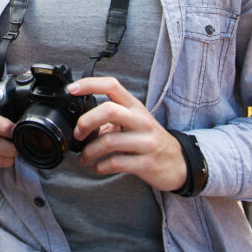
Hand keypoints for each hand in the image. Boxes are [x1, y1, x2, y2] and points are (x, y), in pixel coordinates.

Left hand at [67, 76, 186, 191]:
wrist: (179, 163)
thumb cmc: (149, 139)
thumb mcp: (134, 122)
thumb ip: (111, 118)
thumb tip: (82, 123)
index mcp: (134, 106)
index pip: (112, 86)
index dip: (90, 84)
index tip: (71, 89)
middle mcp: (141, 120)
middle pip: (109, 110)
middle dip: (86, 122)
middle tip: (78, 134)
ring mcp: (145, 142)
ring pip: (109, 140)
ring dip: (89, 151)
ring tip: (83, 158)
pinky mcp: (146, 163)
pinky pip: (116, 163)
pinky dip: (100, 166)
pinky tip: (96, 167)